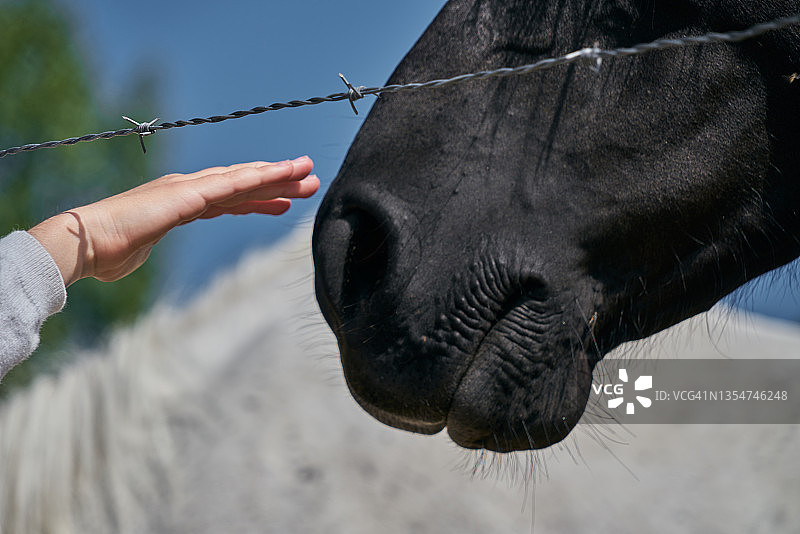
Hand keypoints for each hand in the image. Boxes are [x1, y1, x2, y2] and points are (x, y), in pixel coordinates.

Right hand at [29, 156, 319, 285]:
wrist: (83, 246)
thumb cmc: (106, 252)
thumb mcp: (139, 249)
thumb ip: (148, 244)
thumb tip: (139, 251)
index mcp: (180, 203)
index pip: (228, 199)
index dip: (257, 198)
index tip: (281, 201)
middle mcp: (188, 190)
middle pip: (242, 184)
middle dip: (276, 182)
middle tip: (308, 181)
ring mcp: (188, 189)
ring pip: (243, 179)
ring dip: (277, 175)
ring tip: (307, 172)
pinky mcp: (187, 196)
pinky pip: (232, 185)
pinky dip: (259, 178)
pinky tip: (282, 174)